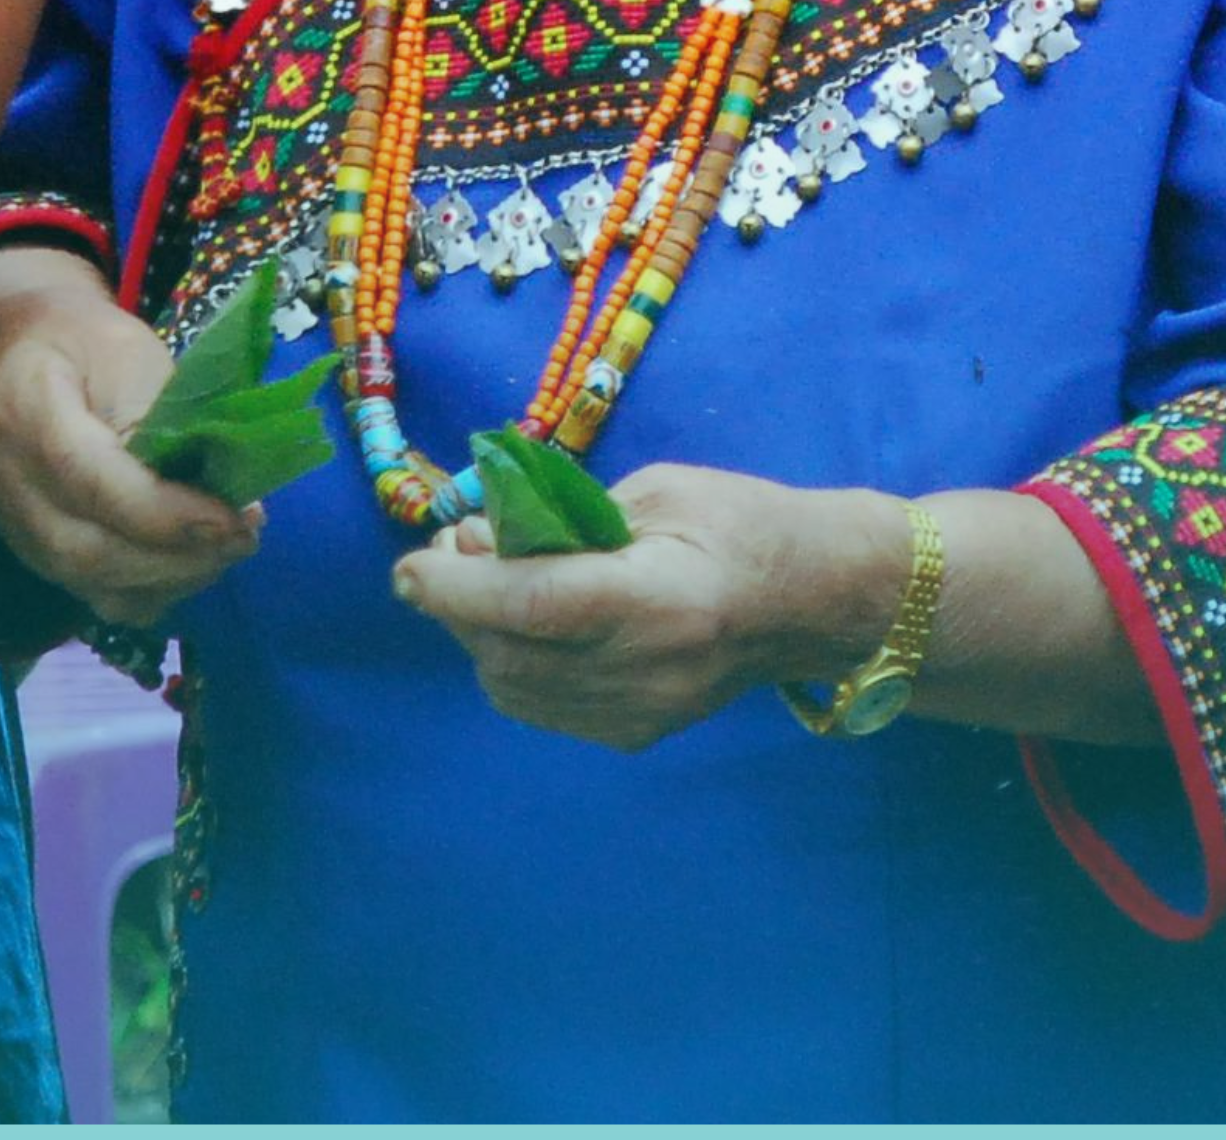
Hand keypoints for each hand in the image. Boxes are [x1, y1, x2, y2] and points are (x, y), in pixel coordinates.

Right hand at [0, 247, 257, 626]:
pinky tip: (187, 563)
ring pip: (86, 583)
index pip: (90, 481)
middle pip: (85, 551)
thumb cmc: (80, 341)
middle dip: (176, 559)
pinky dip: (146, 591)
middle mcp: (2, 479)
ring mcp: (7, 522)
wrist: (10, 351)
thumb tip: (230, 495)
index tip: (233, 519)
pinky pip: (86, 593)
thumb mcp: (130, 348)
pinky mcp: (26, 549)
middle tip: (242, 538)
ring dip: (168, 580)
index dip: (165, 514)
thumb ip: (171, 418)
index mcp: (24, 408)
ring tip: (224, 549)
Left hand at [397, 463, 899, 752]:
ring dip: (480, 634)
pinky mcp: (636, 735)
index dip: (459, 588)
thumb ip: (568, 521)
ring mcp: (642, 714)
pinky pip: (541, 707)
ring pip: (513, 688)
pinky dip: (512, 663)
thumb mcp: (658, 491)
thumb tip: (482, 544)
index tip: (408, 568)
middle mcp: (648, 671)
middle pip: (511, 652)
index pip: (536, 604)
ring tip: (489, 580)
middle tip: (449, 550)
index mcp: (662, 600)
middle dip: (459, 604)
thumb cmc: (744, 524)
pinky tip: (528, 623)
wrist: (817, 601)